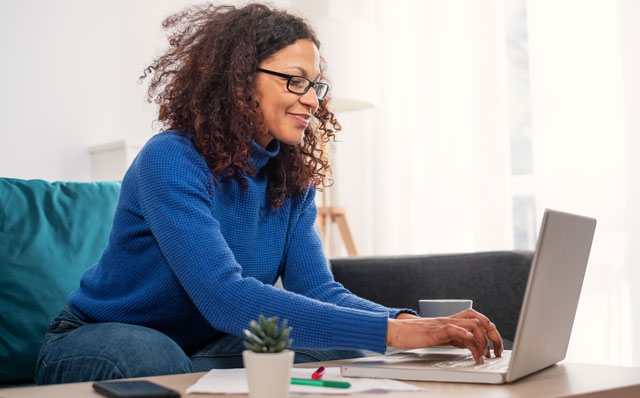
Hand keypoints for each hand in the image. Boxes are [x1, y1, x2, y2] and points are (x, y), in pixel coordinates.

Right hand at [386, 309, 502, 363]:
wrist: (396, 331)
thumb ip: (454, 337)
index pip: (478, 318)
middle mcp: (450, 320)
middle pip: (480, 320)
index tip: (495, 346)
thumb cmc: (414, 335)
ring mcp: (443, 324)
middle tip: (496, 351)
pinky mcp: (434, 331)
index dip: (491, 331)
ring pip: (471, 324)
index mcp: (452, 321)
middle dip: (493, 336)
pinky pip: (453, 328)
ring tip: (483, 355)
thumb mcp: (439, 336)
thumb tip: (469, 343)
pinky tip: (471, 345)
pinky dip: (465, 334)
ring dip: (482, 340)